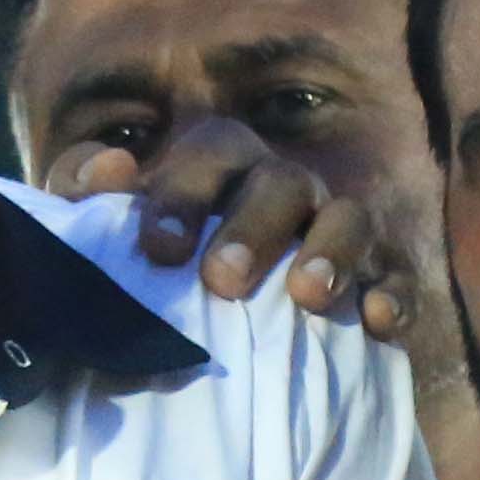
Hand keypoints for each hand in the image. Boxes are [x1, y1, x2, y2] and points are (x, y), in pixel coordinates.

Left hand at [60, 115, 416, 338]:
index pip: (212, 152)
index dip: (186, 195)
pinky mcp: (375, 278)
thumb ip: (83, 189)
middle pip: (283, 182)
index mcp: (222, 165)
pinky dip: (392, 293)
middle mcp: (283, 188)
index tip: (158, 251)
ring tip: (306, 296)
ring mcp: (334, 230)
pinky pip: (397, 275)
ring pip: (350, 218)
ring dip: (331, 251)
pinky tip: (376, 322)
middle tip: (222, 282)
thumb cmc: (147, 266)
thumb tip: (115, 169)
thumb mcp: (99, 227)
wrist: (195, 327)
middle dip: (254, 227)